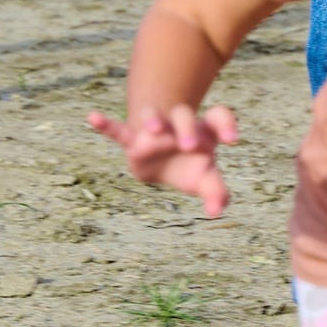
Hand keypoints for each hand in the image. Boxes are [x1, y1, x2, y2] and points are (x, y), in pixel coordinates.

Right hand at [87, 98, 238, 213]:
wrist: (165, 161)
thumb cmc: (190, 166)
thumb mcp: (206, 179)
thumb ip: (216, 191)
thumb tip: (216, 211)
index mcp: (202, 130)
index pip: (217, 117)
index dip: (227, 125)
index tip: (233, 140)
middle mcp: (178, 124)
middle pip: (184, 115)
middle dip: (187, 128)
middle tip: (191, 146)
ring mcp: (155, 132)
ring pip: (153, 116)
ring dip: (154, 120)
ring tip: (156, 129)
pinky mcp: (133, 141)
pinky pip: (118, 131)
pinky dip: (106, 126)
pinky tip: (92, 117)